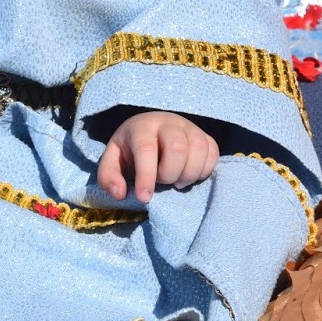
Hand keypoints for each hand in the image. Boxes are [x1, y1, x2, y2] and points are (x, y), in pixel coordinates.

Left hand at [97, 111, 218, 203]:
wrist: (150, 131)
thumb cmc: (130, 151)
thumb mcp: (112, 161)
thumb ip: (108, 177)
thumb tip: (120, 193)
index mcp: (142, 127)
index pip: (146, 149)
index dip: (146, 176)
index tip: (144, 198)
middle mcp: (168, 122)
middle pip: (177, 147)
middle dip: (170, 173)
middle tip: (162, 182)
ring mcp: (189, 127)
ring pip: (199, 148)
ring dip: (189, 173)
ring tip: (177, 182)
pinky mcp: (204, 136)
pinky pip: (213, 152)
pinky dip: (204, 169)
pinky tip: (190, 175)